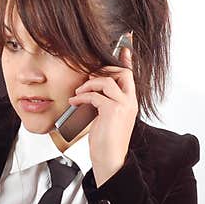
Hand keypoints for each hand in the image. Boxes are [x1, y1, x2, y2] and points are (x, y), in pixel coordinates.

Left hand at [66, 32, 137, 186]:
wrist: (110, 159)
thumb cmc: (105, 141)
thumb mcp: (104, 118)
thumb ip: (102, 102)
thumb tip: (89, 91)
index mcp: (130, 102)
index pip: (130, 75)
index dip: (127, 59)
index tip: (125, 45)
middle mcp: (130, 101)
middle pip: (121, 72)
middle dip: (102, 70)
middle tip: (88, 78)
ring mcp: (123, 105)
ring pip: (106, 81)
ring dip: (89, 84)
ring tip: (78, 93)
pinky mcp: (112, 111)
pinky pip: (95, 95)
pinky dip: (82, 97)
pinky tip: (74, 102)